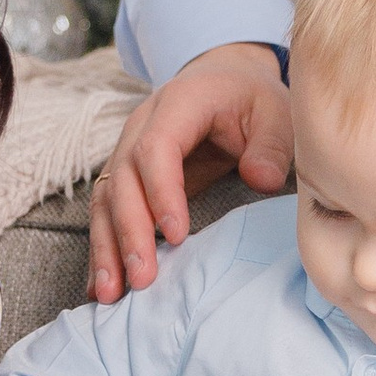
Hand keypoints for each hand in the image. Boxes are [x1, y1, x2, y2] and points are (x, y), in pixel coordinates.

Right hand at [90, 41, 293, 300]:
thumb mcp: (275, 111)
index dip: (161, 191)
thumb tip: (260, 179)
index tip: (177, 234)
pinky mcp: (126, 175)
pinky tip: (100, 285)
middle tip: (143, 278)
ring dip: (106, 246)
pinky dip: (103, 248)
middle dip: (129, 231)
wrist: (225, 81)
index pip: (156, 147)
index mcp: (179, 102)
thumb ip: (271, 144)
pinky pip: (106, 211)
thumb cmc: (252, 100)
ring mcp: (127, 149)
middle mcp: (142, 124)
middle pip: (122, 178)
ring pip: (104, 198)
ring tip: (109, 293)